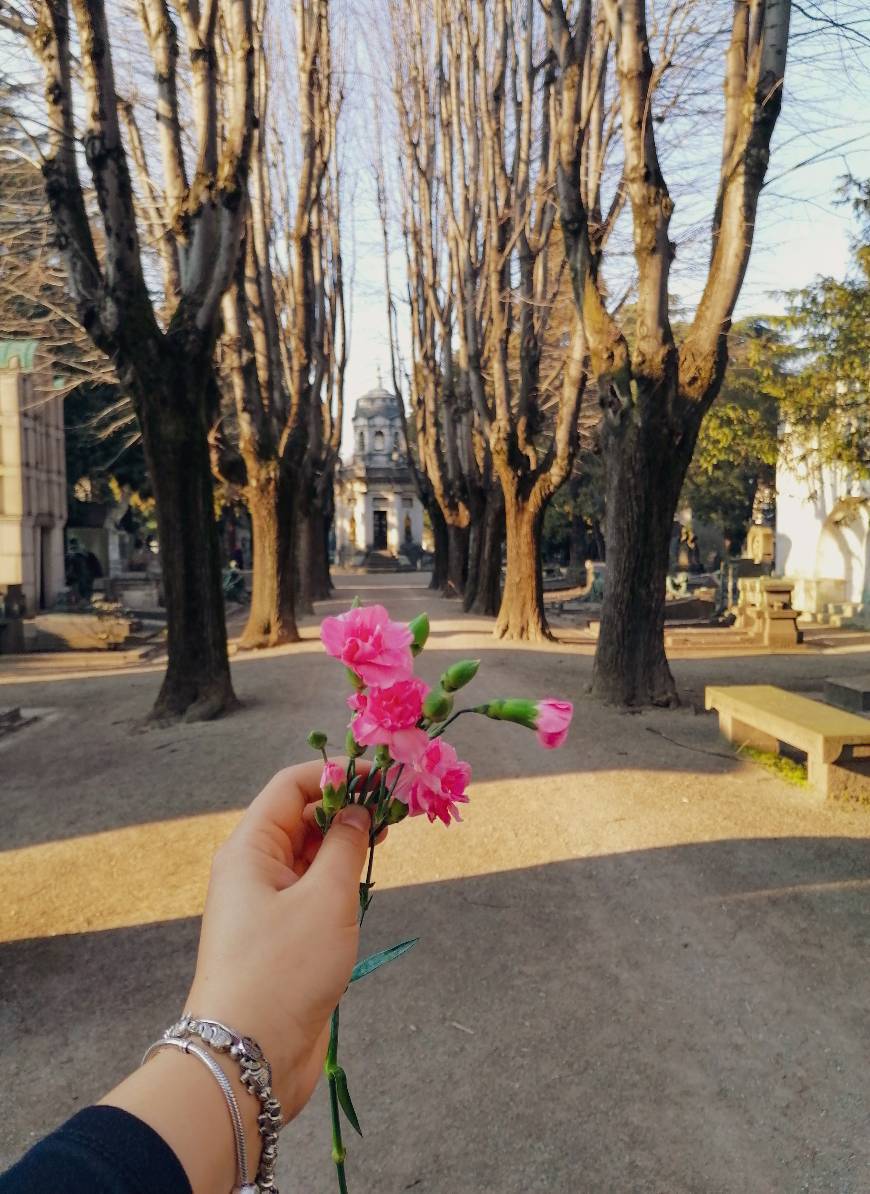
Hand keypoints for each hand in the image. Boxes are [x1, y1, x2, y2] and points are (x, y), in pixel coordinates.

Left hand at [186, 761, 373, 1120]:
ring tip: (387, 838)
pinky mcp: (281, 937)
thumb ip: (345, 845)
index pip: (291, 787)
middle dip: (346, 807)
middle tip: (395, 809)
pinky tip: (365, 881)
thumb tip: (358, 810)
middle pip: (300, 818)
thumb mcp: (325, 898)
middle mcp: (252, 870)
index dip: (335, 774)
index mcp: (250, 848)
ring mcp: (266, 905)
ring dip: (344, 843)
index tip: (380, 777)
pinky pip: (311, 891)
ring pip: (308, 855)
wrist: (248, 1056)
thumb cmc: (283, 969)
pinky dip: (338, 879)